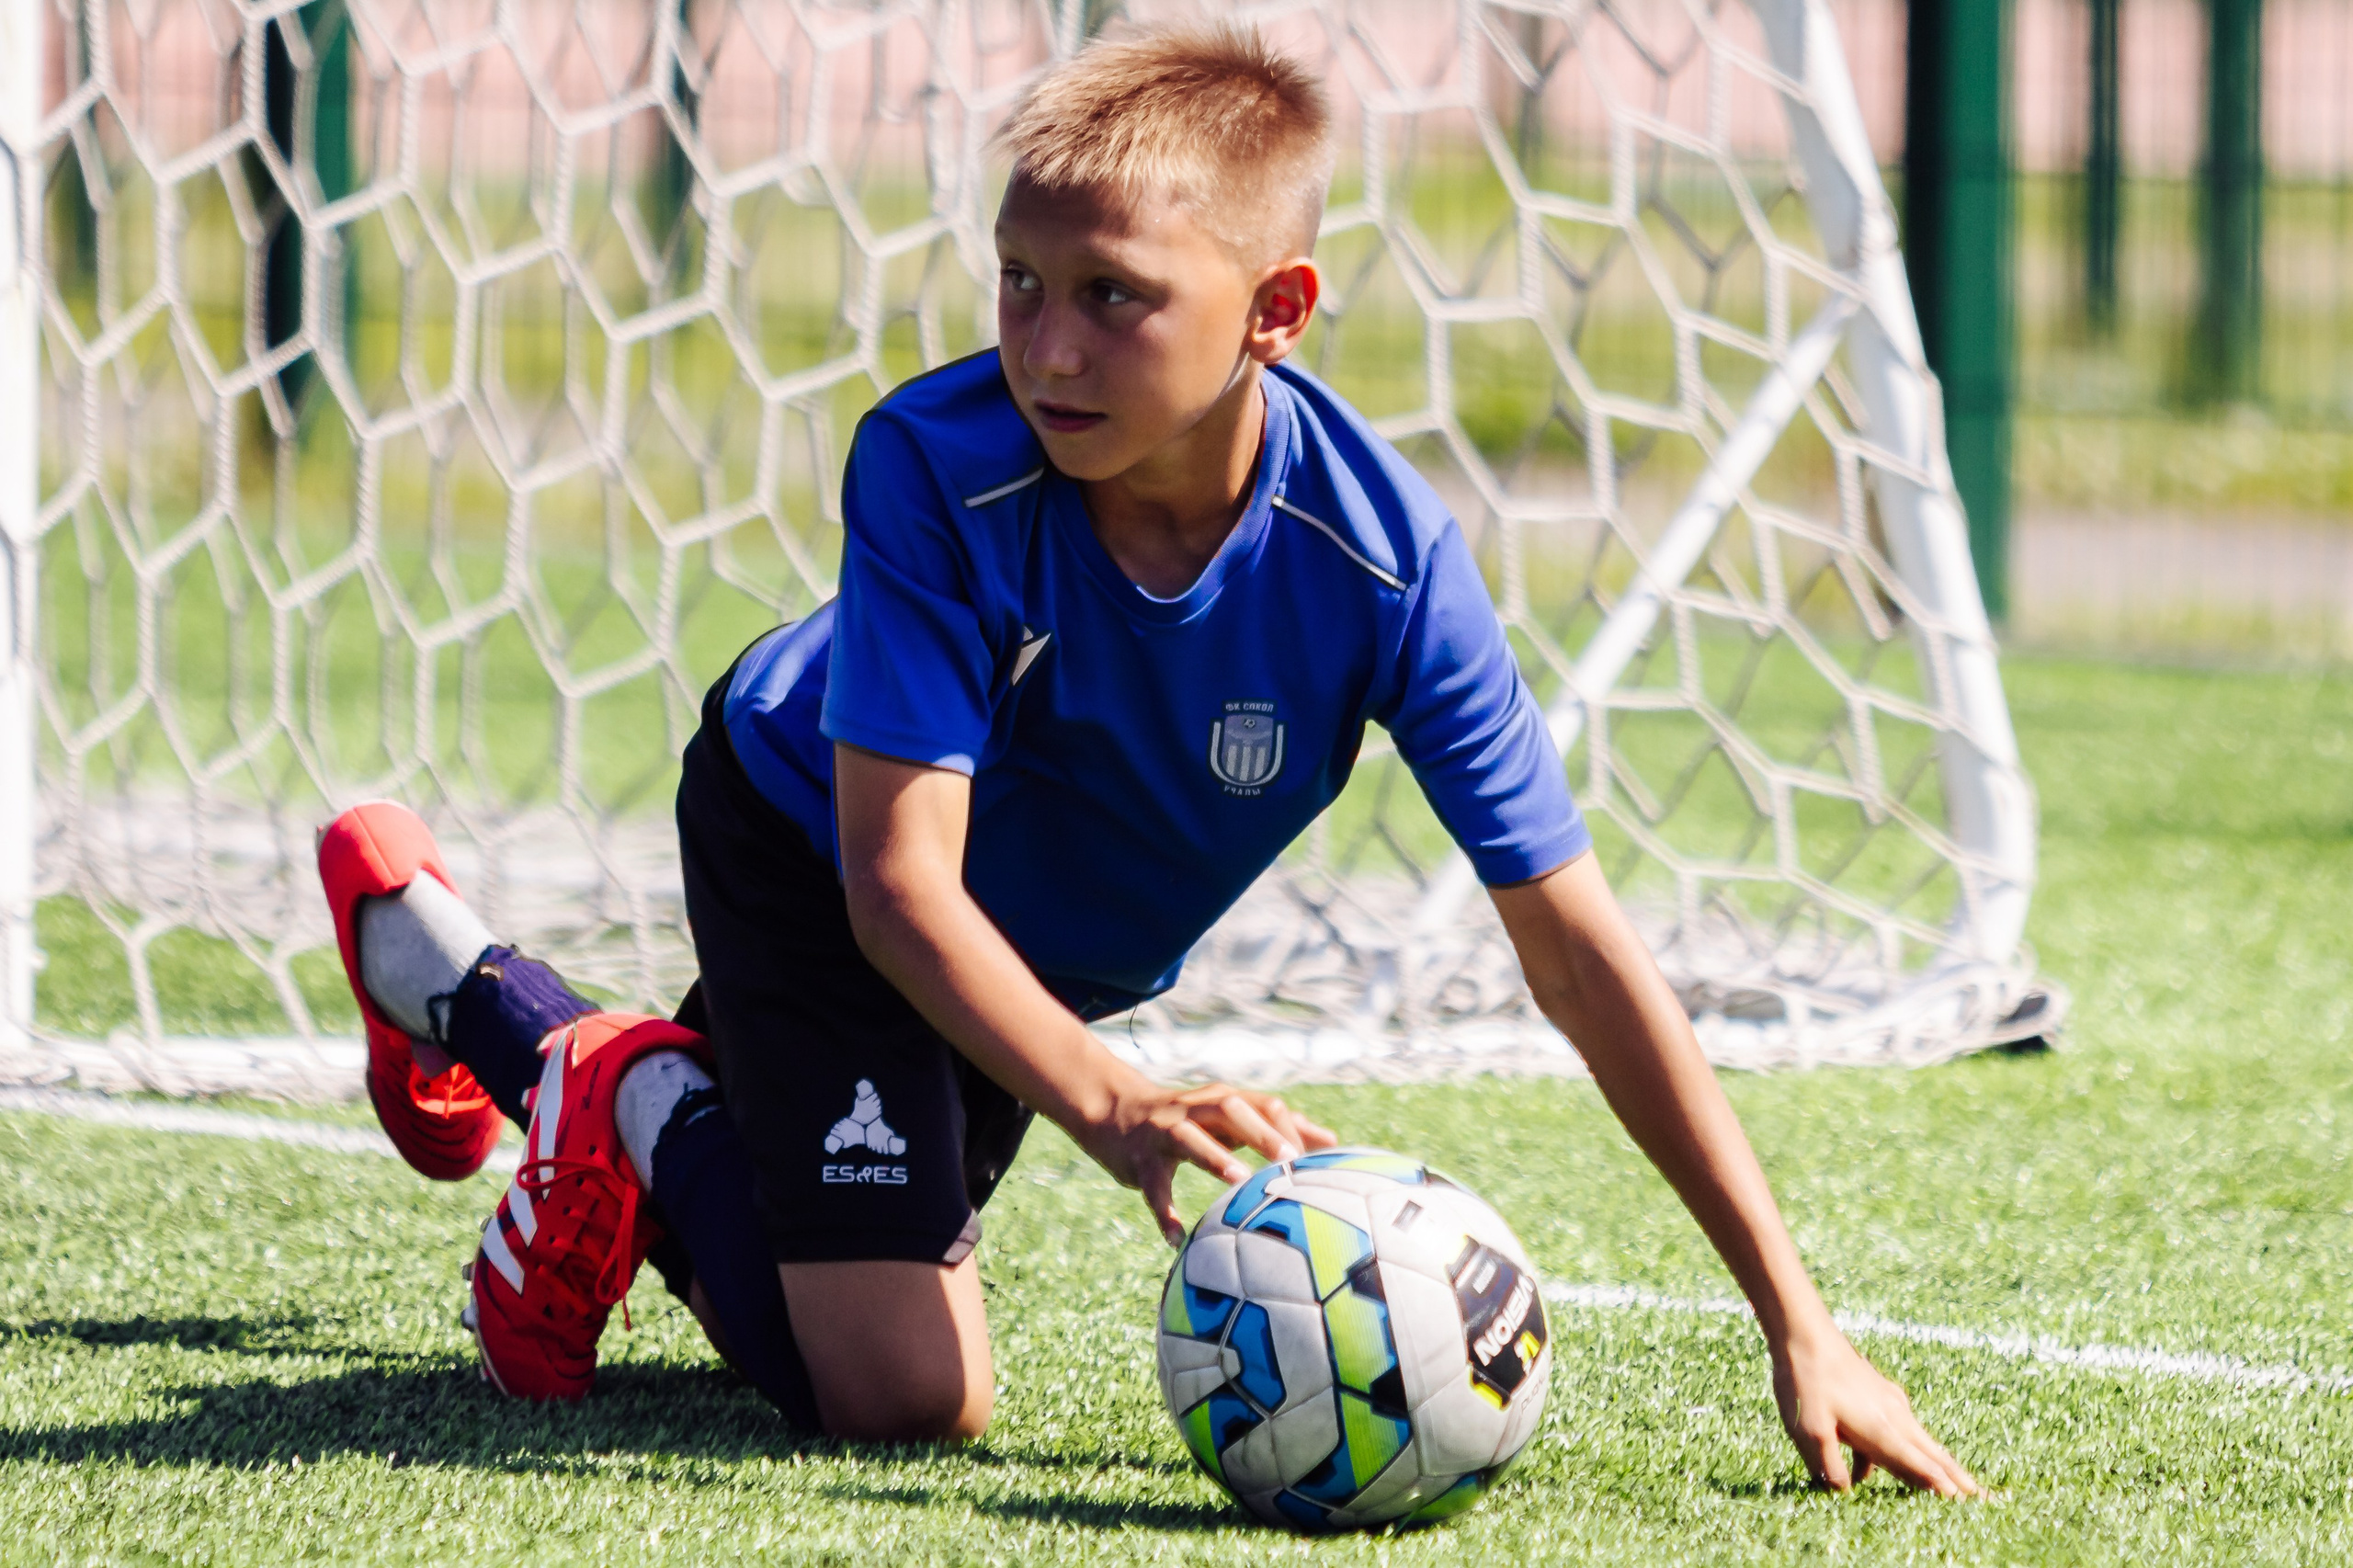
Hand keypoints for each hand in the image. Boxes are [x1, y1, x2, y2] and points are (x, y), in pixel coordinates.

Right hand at [1079, 1079, 1336, 1246]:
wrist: (1113, 1111)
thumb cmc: (1187, 1120)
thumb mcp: (1228, 1118)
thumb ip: (1276, 1127)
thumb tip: (1332, 1142)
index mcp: (1222, 1101)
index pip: (1263, 1104)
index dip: (1291, 1127)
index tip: (1320, 1160)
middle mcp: (1194, 1109)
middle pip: (1230, 1109)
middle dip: (1260, 1132)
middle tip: (1288, 1160)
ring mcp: (1164, 1131)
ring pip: (1189, 1139)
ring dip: (1215, 1158)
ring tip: (1239, 1182)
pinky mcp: (1140, 1161)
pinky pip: (1154, 1189)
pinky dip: (1165, 1214)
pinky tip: (1178, 1240)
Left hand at [1771, 1325, 1978, 1495]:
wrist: (1804, 1331)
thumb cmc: (1806, 1382)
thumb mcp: (1809, 1430)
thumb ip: (1828, 1466)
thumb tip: (1845, 1492)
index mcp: (1882, 1431)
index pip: (1920, 1466)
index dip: (1941, 1487)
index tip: (1967, 1505)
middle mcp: (1894, 1417)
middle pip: (1932, 1454)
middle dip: (1957, 1478)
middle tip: (1985, 1499)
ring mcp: (1887, 1402)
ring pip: (1918, 1442)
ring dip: (1934, 1465)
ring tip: (1952, 1487)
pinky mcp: (1876, 1393)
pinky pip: (1896, 1430)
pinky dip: (1899, 1451)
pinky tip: (1868, 1470)